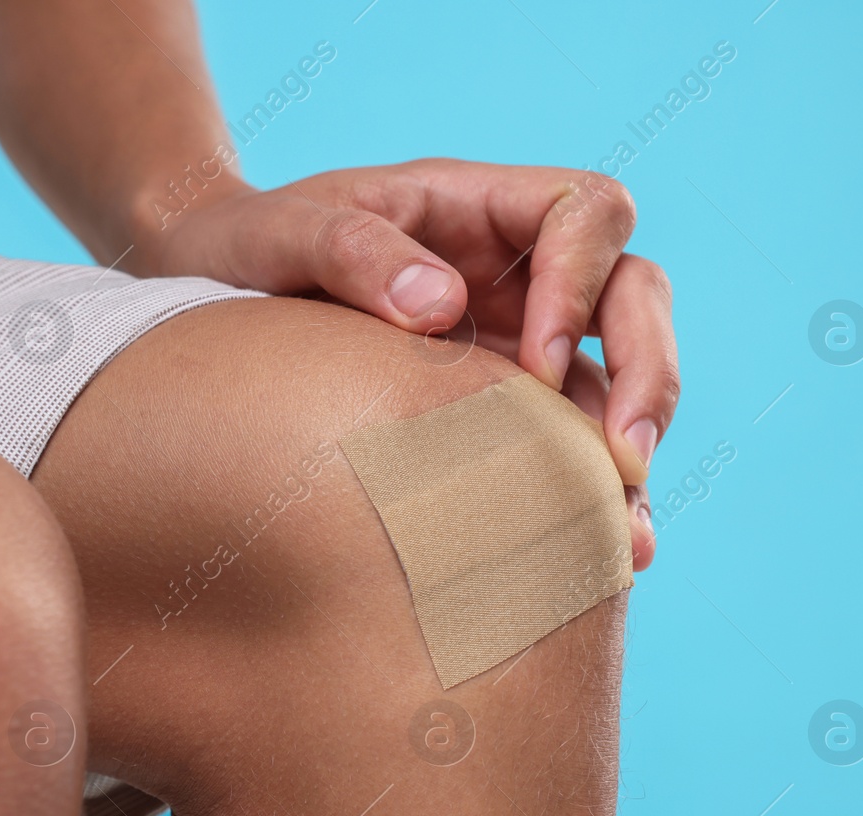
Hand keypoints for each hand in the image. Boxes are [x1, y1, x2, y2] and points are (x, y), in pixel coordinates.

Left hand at [132, 159, 677, 568]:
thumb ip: (350, 250)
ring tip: (621, 537)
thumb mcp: (284, 231)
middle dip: (647, 370)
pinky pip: (569, 444)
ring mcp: (516, 341)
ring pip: (615, 378)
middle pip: (635, 293)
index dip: (581, 282)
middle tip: (625, 455)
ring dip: (630, 450)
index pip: (587, 214)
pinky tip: (597, 557)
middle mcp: (517, 274)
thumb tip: (439, 307)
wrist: (215, 294)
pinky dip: (591, 496)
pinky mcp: (500, 407)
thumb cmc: (253, 244)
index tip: (532, 361)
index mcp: (479, 209)